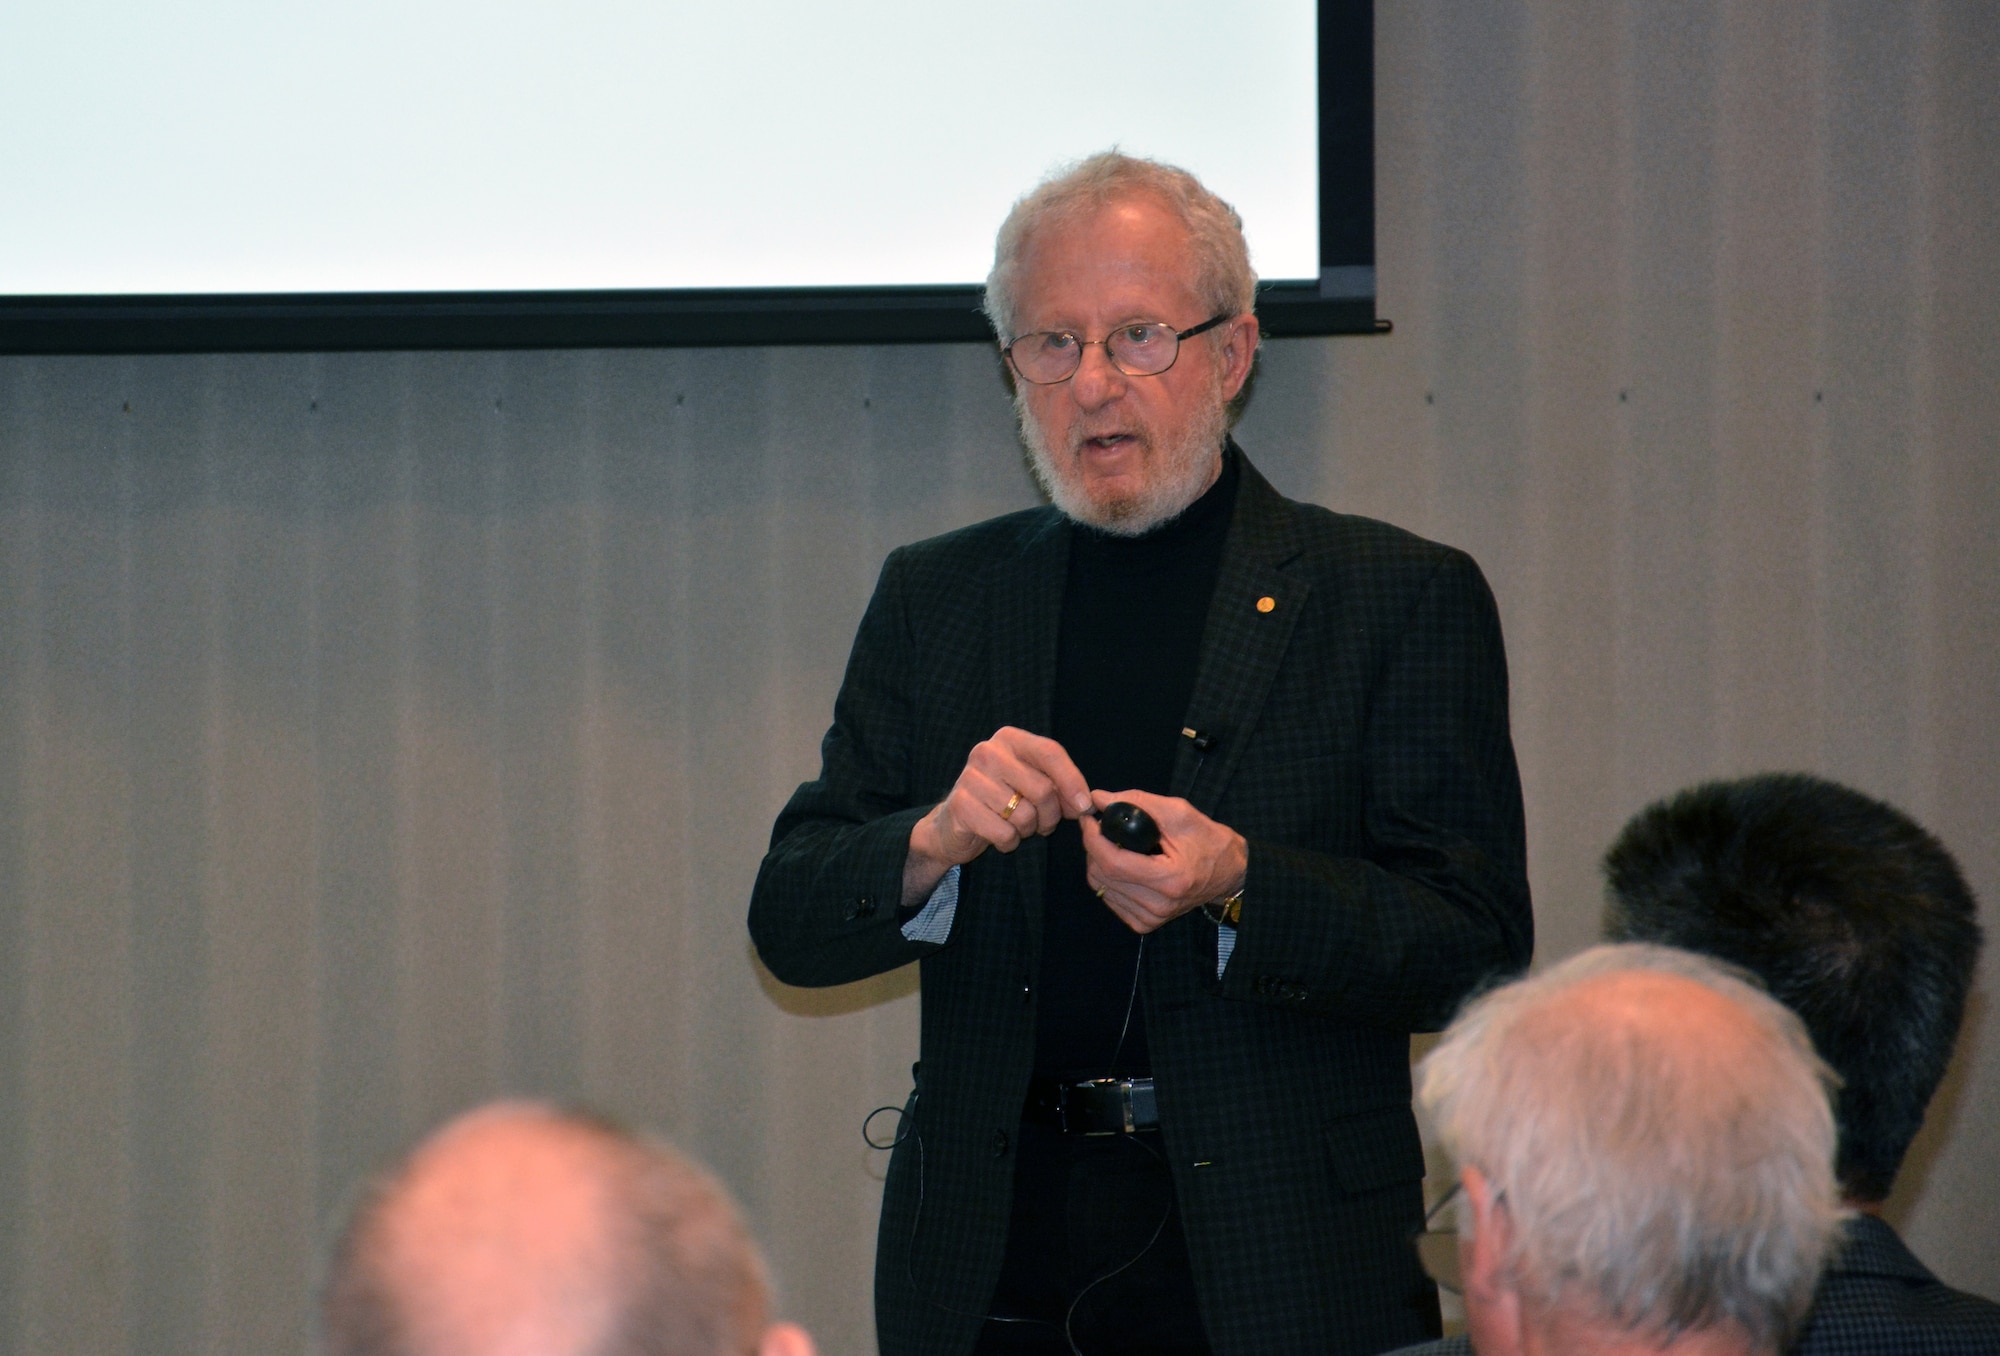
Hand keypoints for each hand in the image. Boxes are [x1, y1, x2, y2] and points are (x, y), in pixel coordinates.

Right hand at [903, 728, 1091, 904]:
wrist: (953, 824)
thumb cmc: (1001, 801)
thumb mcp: (1031, 784)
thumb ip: (1058, 786)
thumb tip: (1083, 804)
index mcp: (1009, 739)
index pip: (1050, 752)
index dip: (1072, 781)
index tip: (1084, 806)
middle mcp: (987, 752)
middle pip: (1042, 789)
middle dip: (1050, 816)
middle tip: (1043, 824)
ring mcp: (971, 778)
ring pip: (1025, 814)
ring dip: (1027, 830)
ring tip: (1016, 826)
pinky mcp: (961, 806)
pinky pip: (1004, 833)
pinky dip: (1008, 842)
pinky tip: (999, 835)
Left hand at [1082, 789, 1247, 934]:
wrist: (1228, 873)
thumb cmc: (1208, 840)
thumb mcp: (1178, 813)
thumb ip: (1137, 802)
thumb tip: (1097, 797)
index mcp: (1169, 879)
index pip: (1113, 862)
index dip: (1093, 838)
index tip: (1088, 818)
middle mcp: (1158, 905)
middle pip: (1102, 876)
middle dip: (1094, 847)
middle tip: (1103, 828)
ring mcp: (1151, 918)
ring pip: (1101, 888)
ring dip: (1098, 862)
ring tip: (1115, 845)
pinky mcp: (1145, 924)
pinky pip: (1110, 899)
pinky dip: (1108, 879)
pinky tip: (1123, 865)